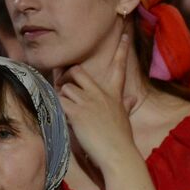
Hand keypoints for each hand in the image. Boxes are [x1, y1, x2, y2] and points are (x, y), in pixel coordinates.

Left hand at [57, 30, 137, 168]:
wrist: (118, 154)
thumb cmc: (121, 139)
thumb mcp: (125, 118)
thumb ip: (124, 105)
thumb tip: (131, 100)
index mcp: (114, 94)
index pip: (119, 67)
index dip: (122, 50)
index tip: (125, 35)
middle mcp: (100, 94)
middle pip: (77, 71)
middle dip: (67, 78)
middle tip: (65, 89)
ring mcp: (88, 102)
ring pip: (64, 88)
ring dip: (61, 98)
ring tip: (67, 112)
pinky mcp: (76, 112)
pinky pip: (59, 102)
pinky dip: (57, 109)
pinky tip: (64, 118)